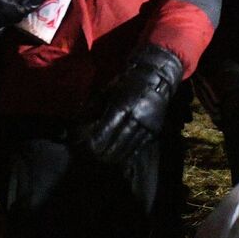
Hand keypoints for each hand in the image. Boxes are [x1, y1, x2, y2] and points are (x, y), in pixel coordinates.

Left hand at [82, 46, 183, 165]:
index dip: (97, 141)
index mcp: (122, 106)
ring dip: (117, 156)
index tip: (89, 146)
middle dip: (106, 152)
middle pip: (118, 143)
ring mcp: (148, 125)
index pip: (107, 130)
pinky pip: (140, 146)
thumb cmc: (127, 84)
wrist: (155, 78)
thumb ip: (96, 107)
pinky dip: (130, 153)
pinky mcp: (155, 130)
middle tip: (96, 156)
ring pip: (130, 147)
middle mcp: (136, 117)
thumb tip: (82, 123)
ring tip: (107, 159)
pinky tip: (121, 156)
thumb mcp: (108, 91)